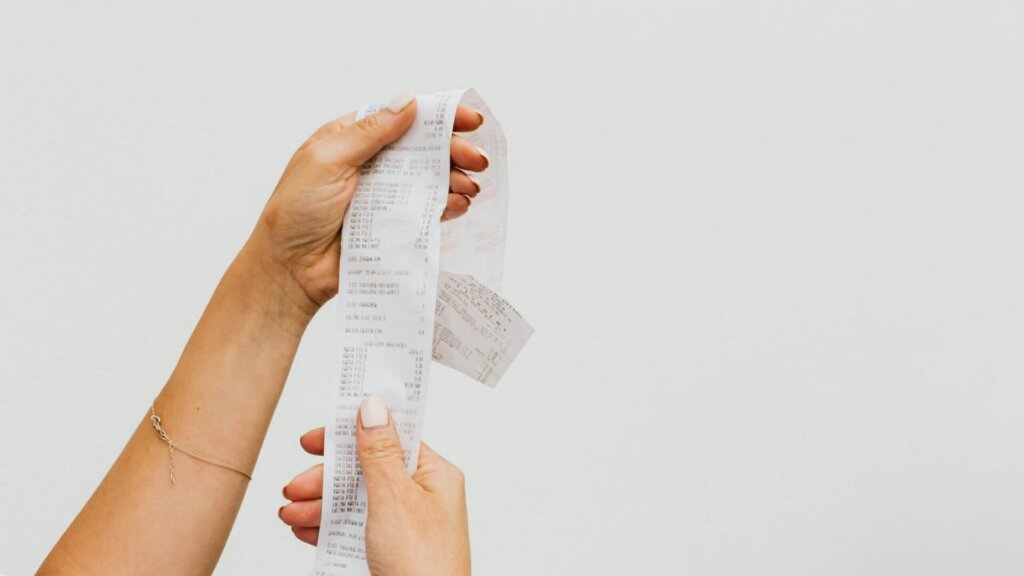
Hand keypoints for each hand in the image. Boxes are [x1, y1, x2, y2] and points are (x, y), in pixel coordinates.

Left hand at [250, 91, 488, 311]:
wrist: (290, 270)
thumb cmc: (295, 211)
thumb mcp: (328, 161)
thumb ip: (370, 132)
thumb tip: (407, 101)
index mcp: (351, 139)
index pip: (401, 118)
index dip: (437, 115)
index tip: (469, 120)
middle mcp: (372, 164)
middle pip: (423, 148)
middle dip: (454, 151)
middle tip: (478, 160)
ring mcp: (384, 195)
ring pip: (430, 179)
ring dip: (455, 179)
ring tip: (471, 187)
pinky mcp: (393, 225)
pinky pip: (427, 211)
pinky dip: (447, 206)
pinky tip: (459, 204)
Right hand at [280, 396, 470, 575]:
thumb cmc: (424, 567)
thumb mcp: (394, 500)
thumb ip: (378, 453)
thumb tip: (373, 407)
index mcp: (434, 475)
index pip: (391, 437)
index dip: (353, 431)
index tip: (319, 434)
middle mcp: (422, 497)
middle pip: (365, 471)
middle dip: (326, 477)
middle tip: (296, 484)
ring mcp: (404, 526)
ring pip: (354, 501)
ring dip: (319, 504)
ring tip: (291, 512)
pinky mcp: (389, 551)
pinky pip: (353, 529)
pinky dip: (327, 527)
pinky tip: (304, 530)